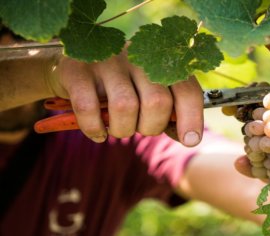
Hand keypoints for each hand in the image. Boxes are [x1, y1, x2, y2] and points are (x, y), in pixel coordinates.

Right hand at [48, 49, 202, 145]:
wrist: (71, 66)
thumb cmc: (120, 87)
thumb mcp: (147, 93)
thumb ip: (169, 111)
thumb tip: (189, 138)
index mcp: (160, 62)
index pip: (186, 89)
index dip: (192, 117)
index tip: (190, 140)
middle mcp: (137, 56)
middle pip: (157, 102)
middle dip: (152, 126)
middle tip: (141, 128)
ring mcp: (107, 61)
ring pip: (126, 106)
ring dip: (123, 130)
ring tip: (118, 129)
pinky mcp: (77, 71)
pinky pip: (89, 108)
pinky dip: (95, 129)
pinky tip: (98, 133)